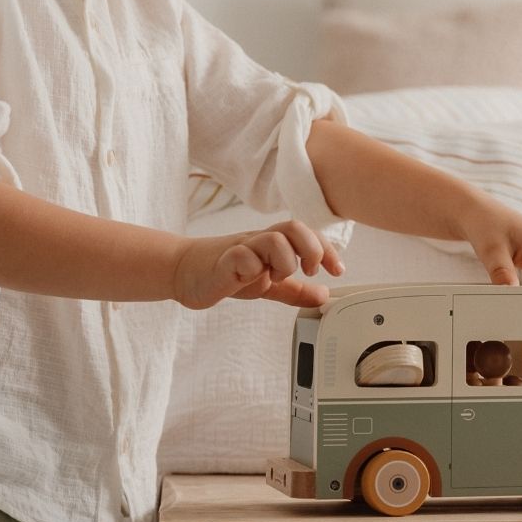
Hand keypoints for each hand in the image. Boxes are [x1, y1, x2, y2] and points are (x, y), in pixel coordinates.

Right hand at [171, 220, 344, 310]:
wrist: (184, 271)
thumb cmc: (228, 273)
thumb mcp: (269, 284)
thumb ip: (295, 290)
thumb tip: (324, 295)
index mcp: (274, 244)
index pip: (308, 234)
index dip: (328, 249)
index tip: (337, 270)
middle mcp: (260, 241)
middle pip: (294, 226)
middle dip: (312, 249)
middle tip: (310, 271)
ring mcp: (242, 248)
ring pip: (274, 239)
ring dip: (285, 261)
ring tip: (276, 277)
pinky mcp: (223, 261)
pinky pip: (242, 256)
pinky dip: (253, 268)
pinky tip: (251, 280)